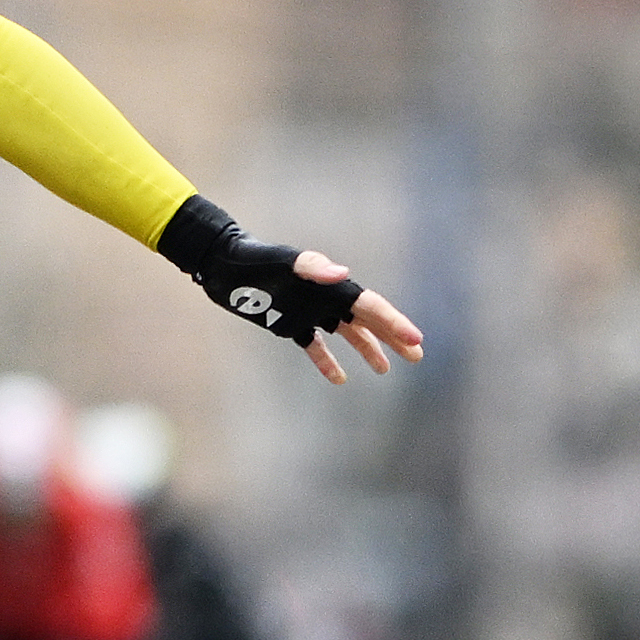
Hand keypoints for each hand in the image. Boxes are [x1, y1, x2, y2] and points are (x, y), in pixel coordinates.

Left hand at [163, 198, 429, 384]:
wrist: (223, 264)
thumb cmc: (254, 260)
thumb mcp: (282, 262)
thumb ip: (312, 266)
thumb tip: (342, 273)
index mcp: (330, 285)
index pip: (370, 307)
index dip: (394, 323)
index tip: (415, 340)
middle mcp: (324, 298)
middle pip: (366, 321)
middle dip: (392, 337)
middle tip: (416, 355)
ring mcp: (309, 312)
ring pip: (346, 334)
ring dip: (367, 350)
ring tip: (385, 370)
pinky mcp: (289, 324)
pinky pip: (314, 346)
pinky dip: (326, 361)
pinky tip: (339, 379)